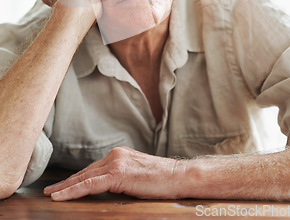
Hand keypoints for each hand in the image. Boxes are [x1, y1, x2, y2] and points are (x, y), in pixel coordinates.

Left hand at [44, 147, 185, 200]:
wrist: (178, 176)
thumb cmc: (161, 180)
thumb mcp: (136, 177)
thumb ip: (119, 178)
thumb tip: (106, 188)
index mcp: (119, 155)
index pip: (92, 169)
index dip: (75, 179)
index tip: (62, 186)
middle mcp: (115, 155)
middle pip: (85, 172)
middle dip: (66, 182)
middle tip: (49, 191)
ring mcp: (116, 162)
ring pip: (84, 177)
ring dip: (65, 187)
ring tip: (51, 195)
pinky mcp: (118, 173)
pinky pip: (90, 184)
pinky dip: (73, 190)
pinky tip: (61, 196)